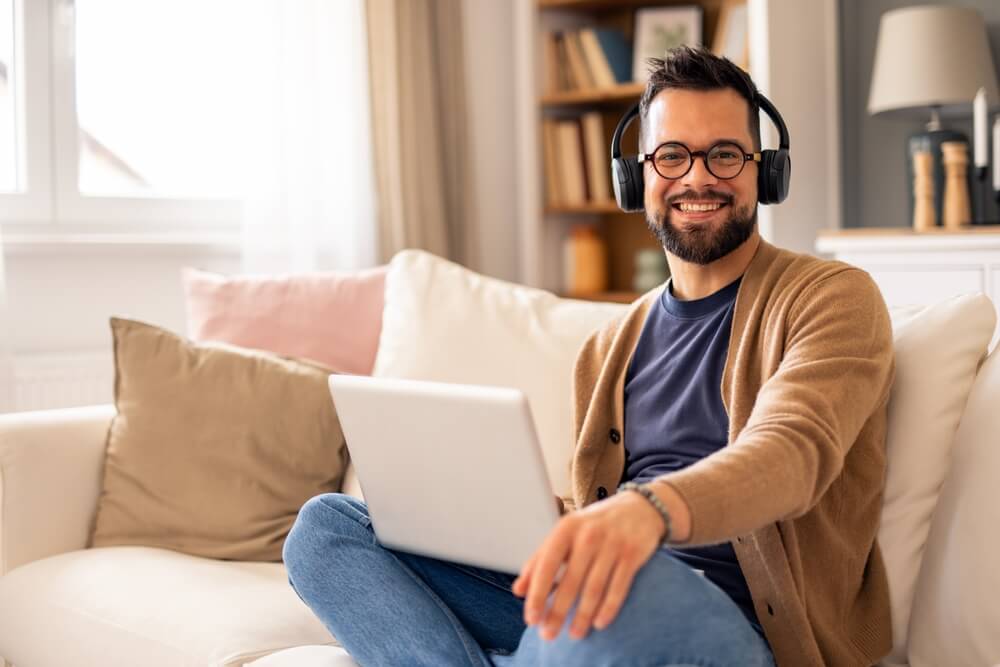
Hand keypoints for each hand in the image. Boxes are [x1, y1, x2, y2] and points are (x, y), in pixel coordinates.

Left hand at [511, 490, 665, 640]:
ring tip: (574, 634)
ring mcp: (612, 544)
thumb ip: (540, 560)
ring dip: (582, 615)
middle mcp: (588, 535)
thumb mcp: (565, 534)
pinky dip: (608, 608)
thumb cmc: (594, 525)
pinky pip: (618, 587)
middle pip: (570, 581)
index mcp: (566, 528)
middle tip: (549, 634)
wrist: (638, 508)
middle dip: (558, 611)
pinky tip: (599, 623)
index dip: (537, 593)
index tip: (531, 618)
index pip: (547, 564)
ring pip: (594, 588)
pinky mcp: (632, 554)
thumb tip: (518, 590)